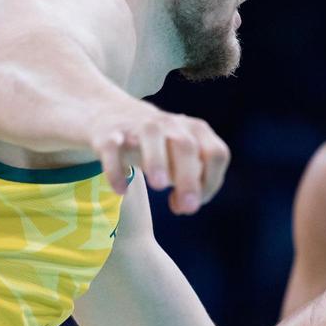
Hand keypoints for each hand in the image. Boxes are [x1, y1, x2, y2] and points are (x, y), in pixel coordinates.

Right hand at [88, 102, 229, 213]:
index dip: (212, 181)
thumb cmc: (158, 147)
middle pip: (186, 146)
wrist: (113, 117)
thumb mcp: (181, 160)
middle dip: (190, 178)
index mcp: (195, 130)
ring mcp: (139, 125)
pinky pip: (112, 148)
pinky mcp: (109, 133)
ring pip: (152, 135)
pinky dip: (116, 169)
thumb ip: (190, 181)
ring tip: (159, 187)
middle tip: (189, 208)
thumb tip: (186, 206)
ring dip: (157, 161)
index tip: (196, 202)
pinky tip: (121, 190)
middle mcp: (170, 124)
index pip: (215, 154)